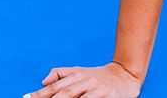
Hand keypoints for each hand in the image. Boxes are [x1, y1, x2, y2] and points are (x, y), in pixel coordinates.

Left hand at [24, 62, 141, 97]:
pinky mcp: (107, 95)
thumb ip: (61, 74)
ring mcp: (95, 88)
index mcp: (75, 76)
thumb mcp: (79, 71)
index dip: (40, 94)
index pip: (54, 87)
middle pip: (63, 94)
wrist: (125, 73)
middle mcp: (84, 81)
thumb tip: (43, 81)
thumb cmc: (99, 76)